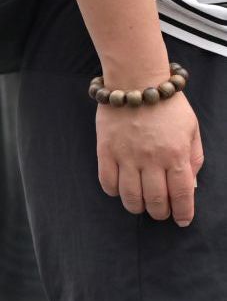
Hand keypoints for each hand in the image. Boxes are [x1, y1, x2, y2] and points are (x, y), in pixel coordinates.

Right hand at [96, 92, 201, 224]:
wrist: (137, 80)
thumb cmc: (168, 105)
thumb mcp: (192, 128)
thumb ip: (194, 158)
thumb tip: (190, 186)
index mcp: (176, 154)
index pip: (181, 194)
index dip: (183, 212)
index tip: (182, 220)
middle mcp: (152, 158)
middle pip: (156, 200)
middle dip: (160, 212)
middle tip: (161, 212)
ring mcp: (127, 156)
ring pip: (130, 197)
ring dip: (137, 207)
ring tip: (141, 205)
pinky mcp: (106, 151)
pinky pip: (108, 183)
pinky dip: (115, 192)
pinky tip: (121, 189)